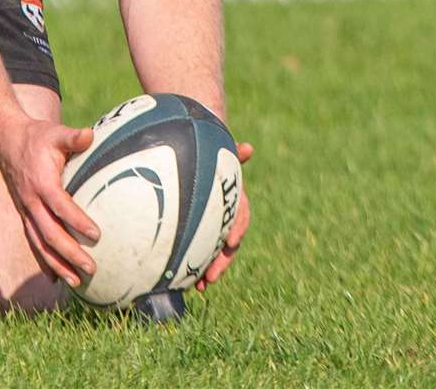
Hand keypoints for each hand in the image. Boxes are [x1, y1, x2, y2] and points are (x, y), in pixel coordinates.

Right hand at [0, 118, 98, 287]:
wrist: (7, 141)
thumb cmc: (36, 138)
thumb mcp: (54, 133)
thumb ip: (73, 137)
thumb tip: (90, 135)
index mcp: (41, 182)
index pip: (60, 205)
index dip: (77, 220)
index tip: (96, 234)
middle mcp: (31, 201)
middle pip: (49, 233)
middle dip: (70, 253)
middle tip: (91, 268)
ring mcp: (26, 210)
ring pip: (40, 243)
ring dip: (57, 264)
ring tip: (76, 282)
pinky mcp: (25, 215)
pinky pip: (34, 241)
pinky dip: (45, 260)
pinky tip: (57, 277)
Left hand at [196, 141, 251, 290]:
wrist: (196, 154)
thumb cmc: (210, 153)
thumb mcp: (220, 152)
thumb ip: (232, 153)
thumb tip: (249, 148)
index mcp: (234, 197)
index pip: (241, 215)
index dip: (238, 228)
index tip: (232, 241)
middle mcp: (226, 214)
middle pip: (229, 243)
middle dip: (222, 262)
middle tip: (211, 277)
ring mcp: (214, 225)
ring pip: (216, 252)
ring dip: (209, 270)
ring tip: (198, 287)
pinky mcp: (199, 231)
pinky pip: (200, 252)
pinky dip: (195, 268)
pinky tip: (186, 283)